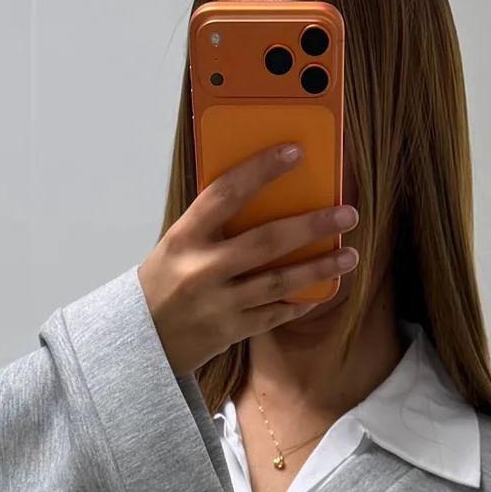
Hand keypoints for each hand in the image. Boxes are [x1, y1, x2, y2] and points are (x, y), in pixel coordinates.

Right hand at [138, 142, 359, 377]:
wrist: (141, 339)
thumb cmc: (165, 282)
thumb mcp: (179, 245)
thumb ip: (214, 223)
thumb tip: (267, 195)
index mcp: (185, 237)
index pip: (226, 193)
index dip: (262, 169)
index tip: (295, 152)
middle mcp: (202, 269)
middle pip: (266, 241)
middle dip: (312, 226)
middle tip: (347, 214)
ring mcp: (219, 304)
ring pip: (279, 282)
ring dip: (319, 268)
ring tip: (349, 256)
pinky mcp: (231, 331)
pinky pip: (275, 314)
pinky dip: (300, 302)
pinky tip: (322, 291)